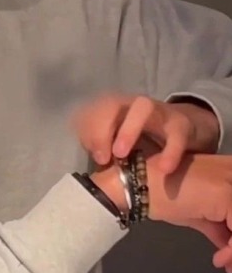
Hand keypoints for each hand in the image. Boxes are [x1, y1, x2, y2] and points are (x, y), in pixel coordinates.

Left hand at [75, 93, 219, 173]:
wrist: (184, 128)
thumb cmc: (145, 138)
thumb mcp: (122, 142)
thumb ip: (105, 148)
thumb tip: (94, 160)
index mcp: (118, 109)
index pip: (95, 109)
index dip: (87, 128)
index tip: (89, 152)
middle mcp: (135, 106)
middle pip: (113, 103)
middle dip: (102, 128)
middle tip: (101, 158)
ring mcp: (159, 112)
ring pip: (143, 107)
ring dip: (128, 129)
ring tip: (120, 154)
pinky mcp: (181, 125)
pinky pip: (176, 134)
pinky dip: (170, 151)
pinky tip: (163, 168)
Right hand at [93, 153, 231, 272]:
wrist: (139, 185)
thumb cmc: (161, 194)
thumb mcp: (196, 212)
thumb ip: (217, 226)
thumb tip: (227, 245)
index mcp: (230, 172)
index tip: (227, 254)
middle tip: (229, 264)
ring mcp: (231, 180)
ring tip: (224, 264)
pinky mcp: (226, 193)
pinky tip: (219, 259)